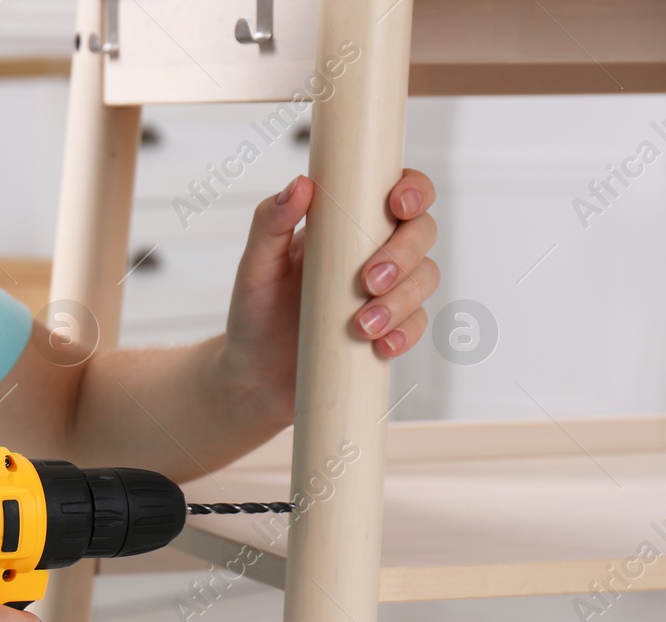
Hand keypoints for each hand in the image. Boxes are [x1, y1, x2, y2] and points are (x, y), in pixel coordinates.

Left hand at [222, 168, 438, 423]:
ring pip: (425, 278)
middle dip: (404, 253)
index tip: (399, 205)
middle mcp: (373, 251)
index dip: (413, 189)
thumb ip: (269, 224)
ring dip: (402, 299)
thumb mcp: (255, 268)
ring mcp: (386, 291)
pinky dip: (406, 333)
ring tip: (362, 326)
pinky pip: (417, 324)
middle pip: (421, 232)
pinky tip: (383, 345)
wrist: (255, 377)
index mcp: (345, 224)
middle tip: (368, 281)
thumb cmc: (254, 314)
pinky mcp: (390, 328)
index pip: (395, 190)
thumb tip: (300, 184)